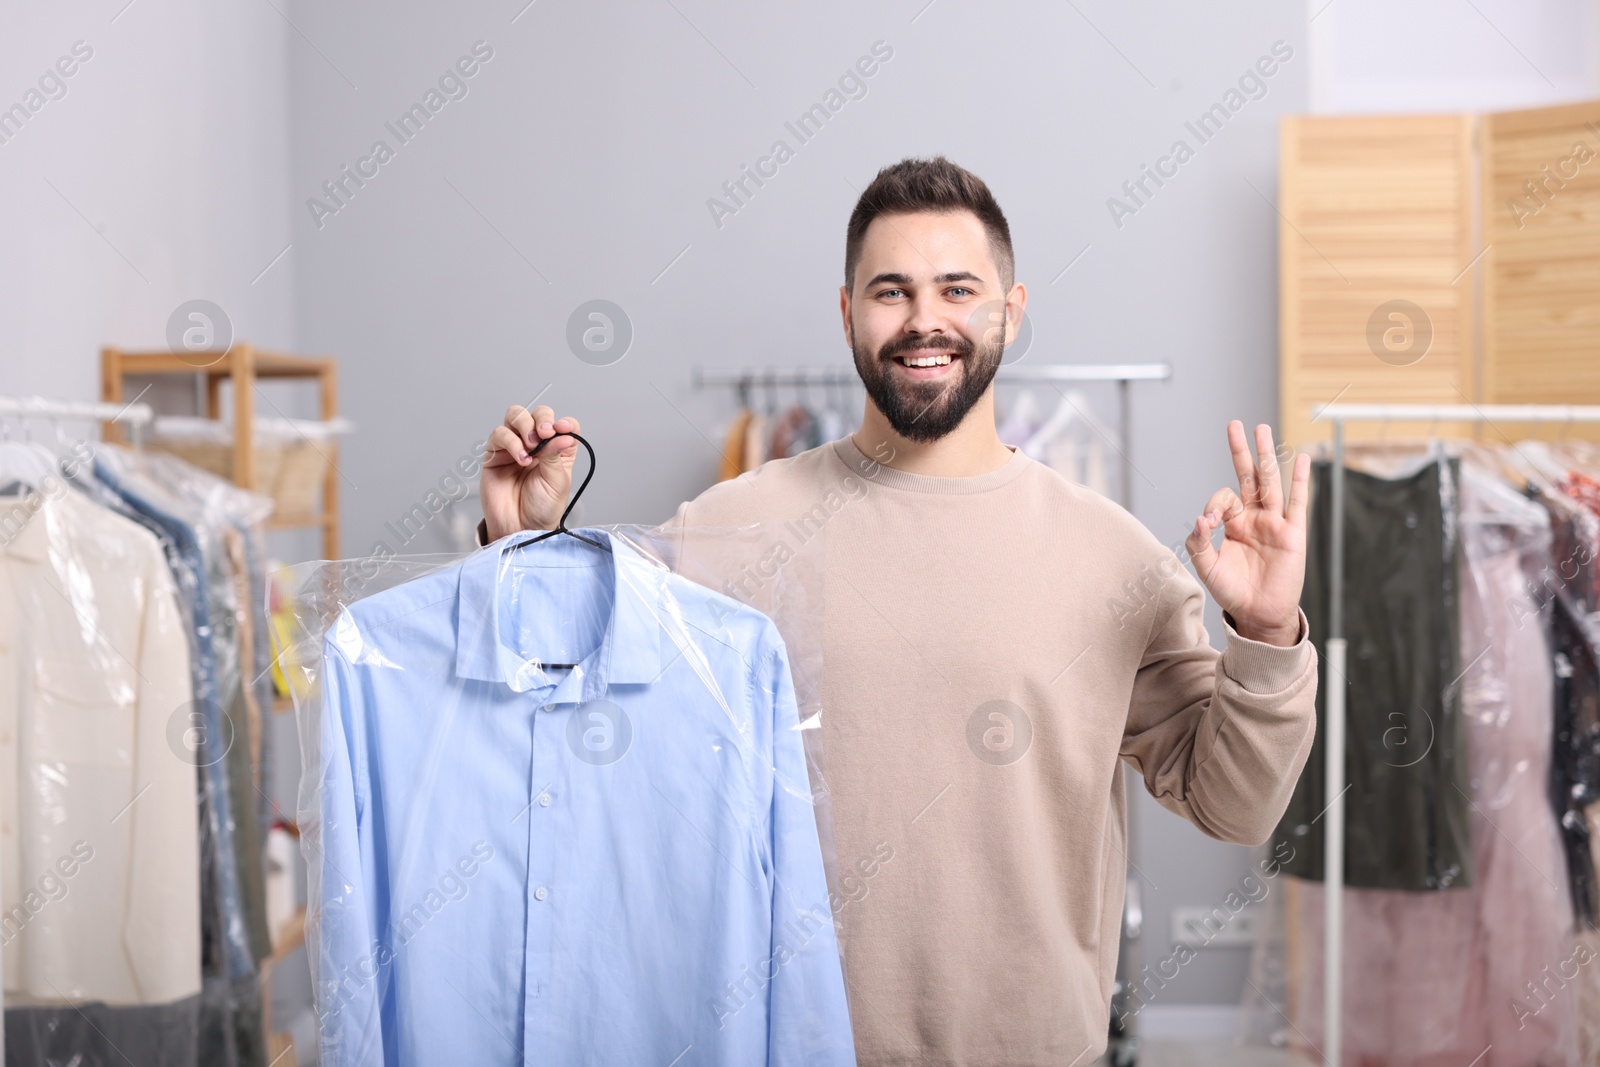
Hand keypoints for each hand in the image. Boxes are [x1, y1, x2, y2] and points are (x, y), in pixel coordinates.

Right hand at [480, 405, 580, 541]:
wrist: (519, 527)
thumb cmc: (541, 508)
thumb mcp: (557, 481)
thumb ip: (556, 455)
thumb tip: (564, 434)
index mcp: (557, 450)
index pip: (562, 424)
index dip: (564, 423)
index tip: (563, 429)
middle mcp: (536, 445)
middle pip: (538, 414)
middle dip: (542, 419)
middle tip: (544, 434)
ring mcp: (515, 447)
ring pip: (516, 416)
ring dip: (525, 426)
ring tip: (531, 447)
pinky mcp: (495, 454)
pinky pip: (500, 434)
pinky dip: (511, 442)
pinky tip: (521, 458)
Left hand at [1184, 421, 1309, 646]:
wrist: (1258, 614)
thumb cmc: (1233, 591)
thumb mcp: (1208, 568)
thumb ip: (1200, 543)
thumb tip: (1201, 519)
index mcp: (1233, 523)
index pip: (1223, 498)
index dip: (1215, 503)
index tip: (1210, 520)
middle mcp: (1254, 518)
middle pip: (1248, 477)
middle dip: (1241, 451)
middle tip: (1235, 424)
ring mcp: (1275, 523)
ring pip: (1271, 483)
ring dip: (1266, 456)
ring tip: (1262, 429)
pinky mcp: (1293, 534)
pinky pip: (1298, 503)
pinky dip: (1300, 481)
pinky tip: (1303, 459)